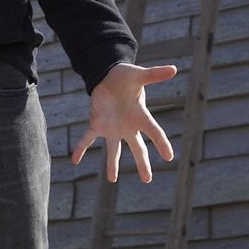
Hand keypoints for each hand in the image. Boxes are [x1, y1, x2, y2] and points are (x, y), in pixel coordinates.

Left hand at [71, 61, 176, 183]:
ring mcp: (112, 127)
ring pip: (113, 150)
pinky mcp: (97, 124)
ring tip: (112, 179)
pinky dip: (81, 148)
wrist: (108, 76)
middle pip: (137, 148)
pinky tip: (74, 160)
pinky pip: (88, 139)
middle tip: (147, 180)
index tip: (169, 157)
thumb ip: (154, 74)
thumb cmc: (126, 76)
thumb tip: (173, 68)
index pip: (154, 132)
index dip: (162, 143)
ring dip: (112, 165)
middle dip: (142, 164)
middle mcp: (128, 126)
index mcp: (140, 116)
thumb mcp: (139, 75)